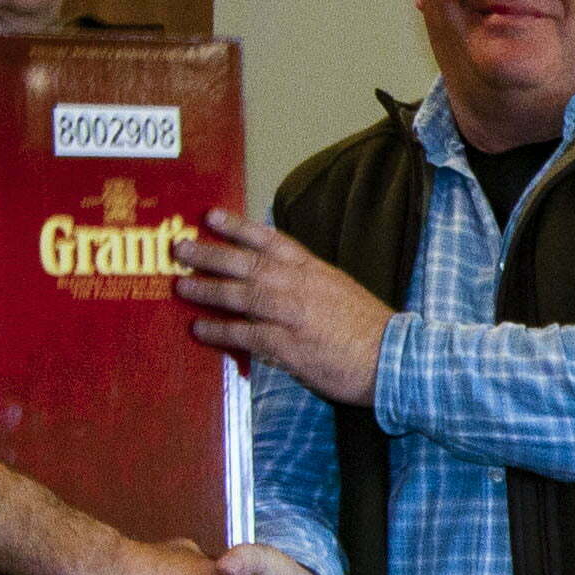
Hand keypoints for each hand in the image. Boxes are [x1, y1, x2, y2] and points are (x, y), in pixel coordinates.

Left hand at [182, 210, 395, 406]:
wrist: (393, 358)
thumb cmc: (370, 328)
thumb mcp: (340, 290)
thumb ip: (309, 283)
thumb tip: (282, 282)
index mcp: (314, 269)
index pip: (270, 240)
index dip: (238, 226)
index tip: (212, 216)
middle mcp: (298, 285)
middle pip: (246, 263)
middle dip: (211, 253)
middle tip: (180, 247)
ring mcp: (291, 313)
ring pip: (239, 294)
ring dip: (206, 289)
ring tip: (180, 285)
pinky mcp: (287, 344)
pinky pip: (244, 333)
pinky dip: (219, 330)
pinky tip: (199, 329)